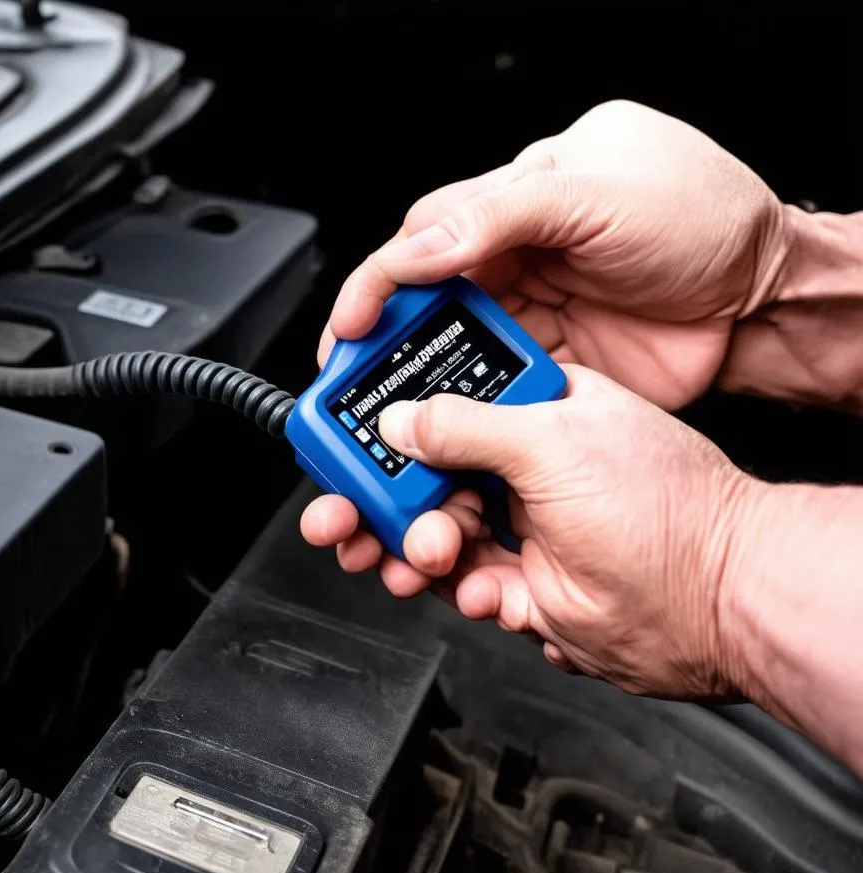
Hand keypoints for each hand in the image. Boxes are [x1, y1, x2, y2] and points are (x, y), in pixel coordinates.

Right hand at [301, 366, 754, 699]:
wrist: (713, 601)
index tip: (340, 434)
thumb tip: (403, 420)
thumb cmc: (663, 505)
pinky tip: (475, 588)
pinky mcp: (525, 581)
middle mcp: (522, 463)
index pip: (436, 402)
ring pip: (433, 532)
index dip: (383, 418)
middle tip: (337, 516)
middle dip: (372, 499)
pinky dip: (457, 588)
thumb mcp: (553, 441)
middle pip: (420, 475)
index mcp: (531, 409)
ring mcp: (522, 524)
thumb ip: (466, 427)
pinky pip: (463, 581)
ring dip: (408, 549)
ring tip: (404, 559)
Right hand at [318, 99, 787, 410]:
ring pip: (450, 362)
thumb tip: (418, 249)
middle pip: (421, 311)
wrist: (761, 297)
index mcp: (510, 209)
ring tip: (388, 435)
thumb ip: (500, 215)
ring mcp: (530, 322)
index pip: (418, 245)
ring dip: (417, 398)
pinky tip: (448, 442)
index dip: (374, 288)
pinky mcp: (549, 373)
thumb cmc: (698, 219)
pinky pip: (493, 399)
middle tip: (348, 398)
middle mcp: (510, 267)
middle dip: (378, 355)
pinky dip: (466, 423)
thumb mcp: (596, 196)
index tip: (347, 331)